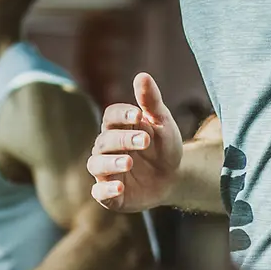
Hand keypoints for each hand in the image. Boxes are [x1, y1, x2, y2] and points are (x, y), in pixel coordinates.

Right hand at [88, 72, 184, 212]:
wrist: (174, 178)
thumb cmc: (164, 147)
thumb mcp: (163, 124)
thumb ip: (151, 102)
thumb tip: (142, 75)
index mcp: (118, 128)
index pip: (110, 116)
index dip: (121, 114)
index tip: (138, 114)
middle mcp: (107, 148)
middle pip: (104, 140)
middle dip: (123, 139)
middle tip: (145, 140)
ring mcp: (107, 171)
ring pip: (96, 164)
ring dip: (110, 162)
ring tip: (128, 161)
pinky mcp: (111, 195)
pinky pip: (100, 193)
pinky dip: (106, 190)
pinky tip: (119, 187)